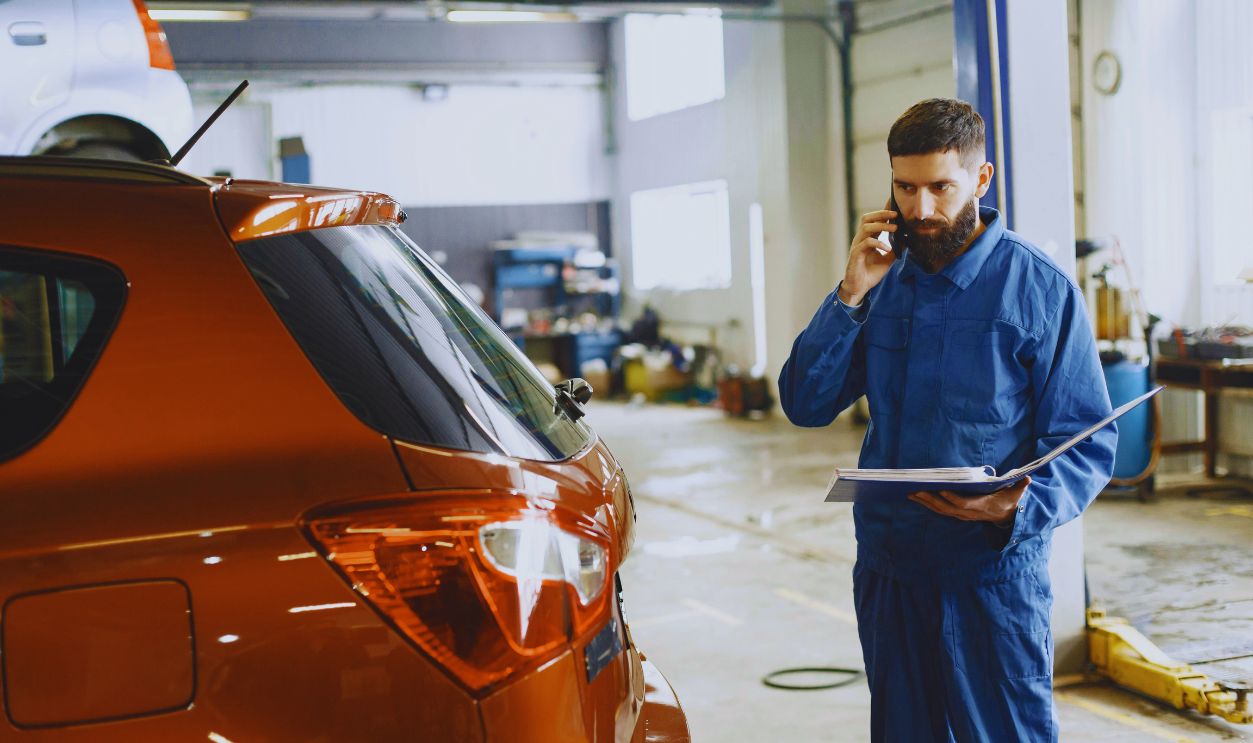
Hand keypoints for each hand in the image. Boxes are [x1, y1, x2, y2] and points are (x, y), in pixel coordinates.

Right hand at [838, 200, 899, 305]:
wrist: (859, 288)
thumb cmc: (870, 273)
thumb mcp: (887, 260)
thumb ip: (895, 249)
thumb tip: (908, 241)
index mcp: (867, 238)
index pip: (874, 220)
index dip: (883, 211)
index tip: (895, 205)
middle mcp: (861, 239)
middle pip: (867, 218)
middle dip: (882, 214)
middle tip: (896, 214)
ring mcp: (857, 245)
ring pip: (866, 227)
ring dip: (882, 226)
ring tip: (895, 229)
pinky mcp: (855, 254)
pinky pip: (866, 243)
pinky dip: (878, 243)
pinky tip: (888, 248)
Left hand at [908, 477, 1030, 525]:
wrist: (1005, 516)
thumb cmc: (1008, 501)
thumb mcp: (1016, 495)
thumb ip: (1020, 487)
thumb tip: (1028, 479)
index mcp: (981, 507)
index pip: (964, 504)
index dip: (952, 498)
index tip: (941, 490)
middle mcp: (968, 513)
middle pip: (946, 507)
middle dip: (930, 500)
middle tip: (915, 490)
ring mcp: (961, 515)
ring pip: (940, 510)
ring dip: (924, 502)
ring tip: (910, 493)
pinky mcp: (955, 513)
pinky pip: (939, 509)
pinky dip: (927, 503)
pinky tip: (916, 496)